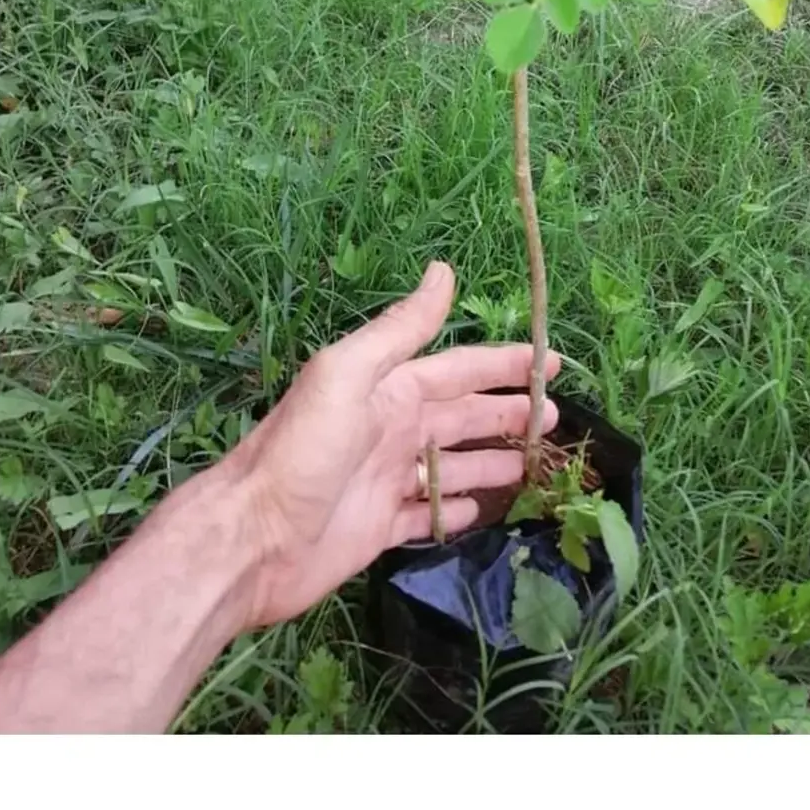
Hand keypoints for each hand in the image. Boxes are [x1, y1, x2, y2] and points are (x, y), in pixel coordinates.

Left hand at [225, 261, 559, 627]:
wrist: (250, 539)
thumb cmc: (301, 452)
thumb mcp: (347, 375)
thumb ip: (399, 329)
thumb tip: (443, 270)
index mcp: (388, 390)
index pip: (460, 370)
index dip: (504, 365)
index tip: (551, 363)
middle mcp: (392, 429)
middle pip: (464, 416)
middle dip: (509, 412)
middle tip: (558, 417)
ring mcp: (386, 480)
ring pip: (454, 464)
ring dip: (494, 460)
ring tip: (538, 462)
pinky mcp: (381, 527)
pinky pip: (432, 513)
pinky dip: (460, 509)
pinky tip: (489, 509)